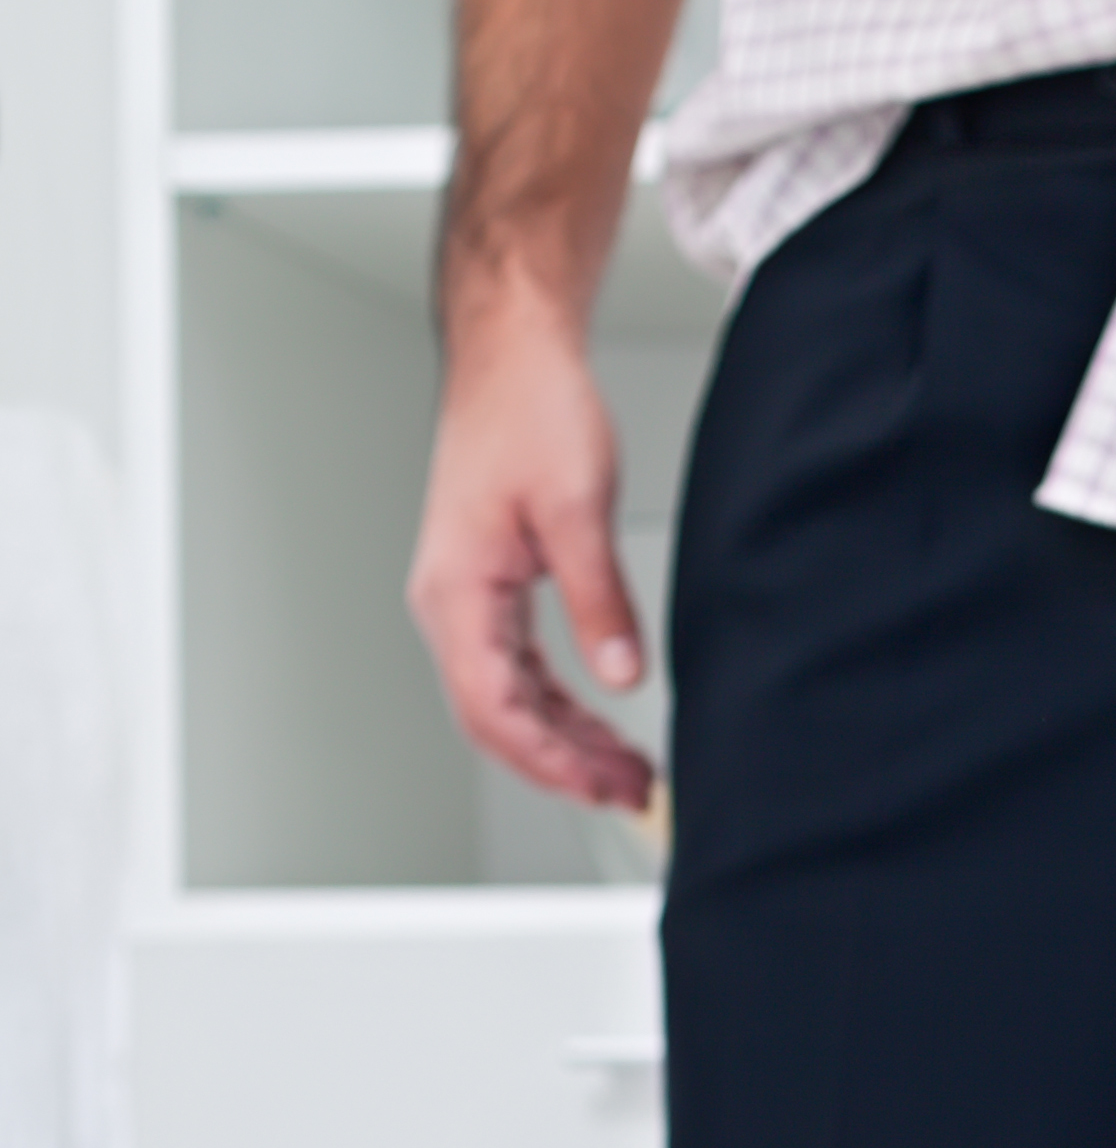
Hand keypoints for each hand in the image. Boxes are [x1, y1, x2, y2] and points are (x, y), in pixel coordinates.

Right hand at [405, 291, 658, 807]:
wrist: (514, 355)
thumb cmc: (530, 410)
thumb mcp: (577, 507)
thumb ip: (599, 599)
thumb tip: (621, 674)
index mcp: (457, 591)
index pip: (494, 709)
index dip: (551, 761)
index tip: (605, 787)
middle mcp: (450, 604)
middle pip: (497, 720)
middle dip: (564, 766)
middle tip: (632, 792)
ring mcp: (467, 600)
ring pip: (510, 701)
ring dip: (566, 741)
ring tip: (627, 770)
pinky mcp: (491, 590)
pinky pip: (519, 671)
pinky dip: (561, 705)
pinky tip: (602, 724)